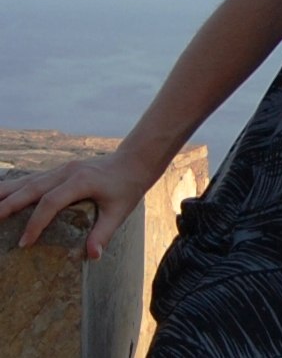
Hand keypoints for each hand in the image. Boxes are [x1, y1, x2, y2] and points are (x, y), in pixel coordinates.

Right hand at [0, 153, 150, 260]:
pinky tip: (2, 197)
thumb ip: (104, 233)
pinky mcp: (58, 171)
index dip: (36, 222)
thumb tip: (92, 256)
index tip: (23, 244)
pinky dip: (15, 188)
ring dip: (7, 193)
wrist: (133, 161)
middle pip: (32, 187)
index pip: (51, 201)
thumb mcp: (120, 211)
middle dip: (9, 204)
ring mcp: (61, 169)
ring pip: (28, 180)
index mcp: (81, 180)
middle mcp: (66, 172)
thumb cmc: (126, 187)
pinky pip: (32, 179)